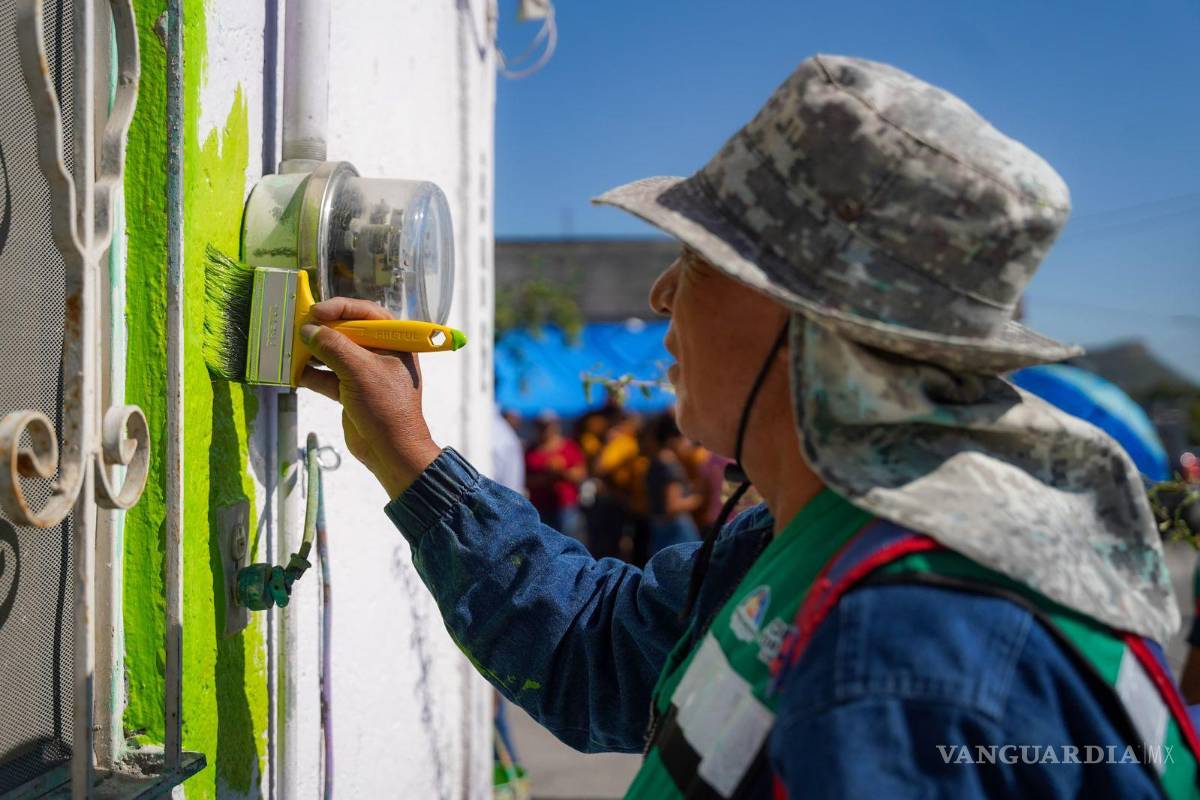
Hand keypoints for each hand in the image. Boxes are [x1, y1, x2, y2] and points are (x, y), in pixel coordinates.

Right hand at [297, 298, 442, 498]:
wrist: (391, 451)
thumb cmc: (385, 406)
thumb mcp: (359, 370)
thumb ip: (333, 347)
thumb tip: (308, 330)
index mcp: (394, 341)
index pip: (367, 312)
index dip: (340, 308)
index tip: (315, 312)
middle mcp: (380, 353)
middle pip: (347, 332)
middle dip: (322, 330)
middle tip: (298, 327)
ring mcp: (365, 373)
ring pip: (334, 355)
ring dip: (313, 352)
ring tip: (290, 346)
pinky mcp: (351, 392)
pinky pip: (327, 377)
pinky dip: (311, 374)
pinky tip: (293, 371)